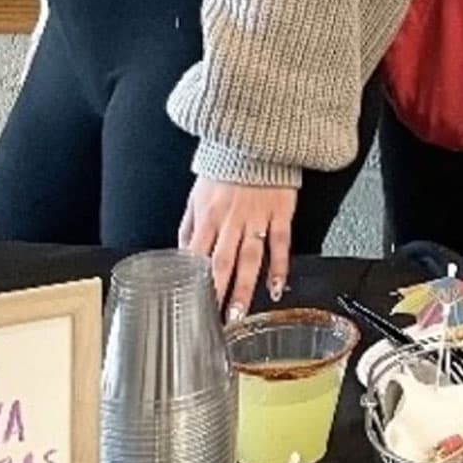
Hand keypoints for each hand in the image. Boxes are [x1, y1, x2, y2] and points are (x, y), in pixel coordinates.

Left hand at [179, 176, 295, 321]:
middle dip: (218, 293)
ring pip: (250, 259)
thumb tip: (181, 254)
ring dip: (244, 288)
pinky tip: (275, 288)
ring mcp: (257, 218)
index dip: (193, 282)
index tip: (192, 304)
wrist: (256, 142)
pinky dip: (279, 268)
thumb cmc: (226, 167)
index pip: (197, 256)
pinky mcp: (280, 213)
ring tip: (239, 313)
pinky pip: (281, 244)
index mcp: (208, 216)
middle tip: (216, 320)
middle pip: (222, 263)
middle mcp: (231, 220)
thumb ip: (189, 226)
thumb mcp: (197, 194)